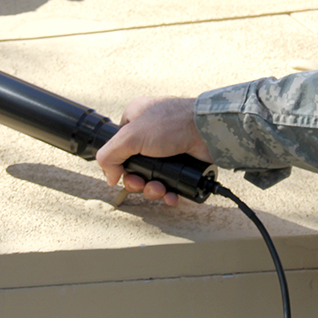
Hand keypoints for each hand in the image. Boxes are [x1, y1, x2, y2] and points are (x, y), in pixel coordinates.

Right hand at [96, 97, 213, 205]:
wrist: (207, 131)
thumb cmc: (172, 124)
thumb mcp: (131, 136)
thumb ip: (111, 155)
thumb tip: (110, 177)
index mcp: (135, 120)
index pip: (119, 148)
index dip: (120, 165)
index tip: (124, 174)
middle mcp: (151, 135)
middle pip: (135, 168)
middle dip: (138, 182)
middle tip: (142, 184)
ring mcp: (168, 151)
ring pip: (153, 179)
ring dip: (154, 190)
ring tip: (160, 190)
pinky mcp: (183, 165)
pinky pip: (171, 184)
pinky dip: (170, 193)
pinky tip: (171, 196)